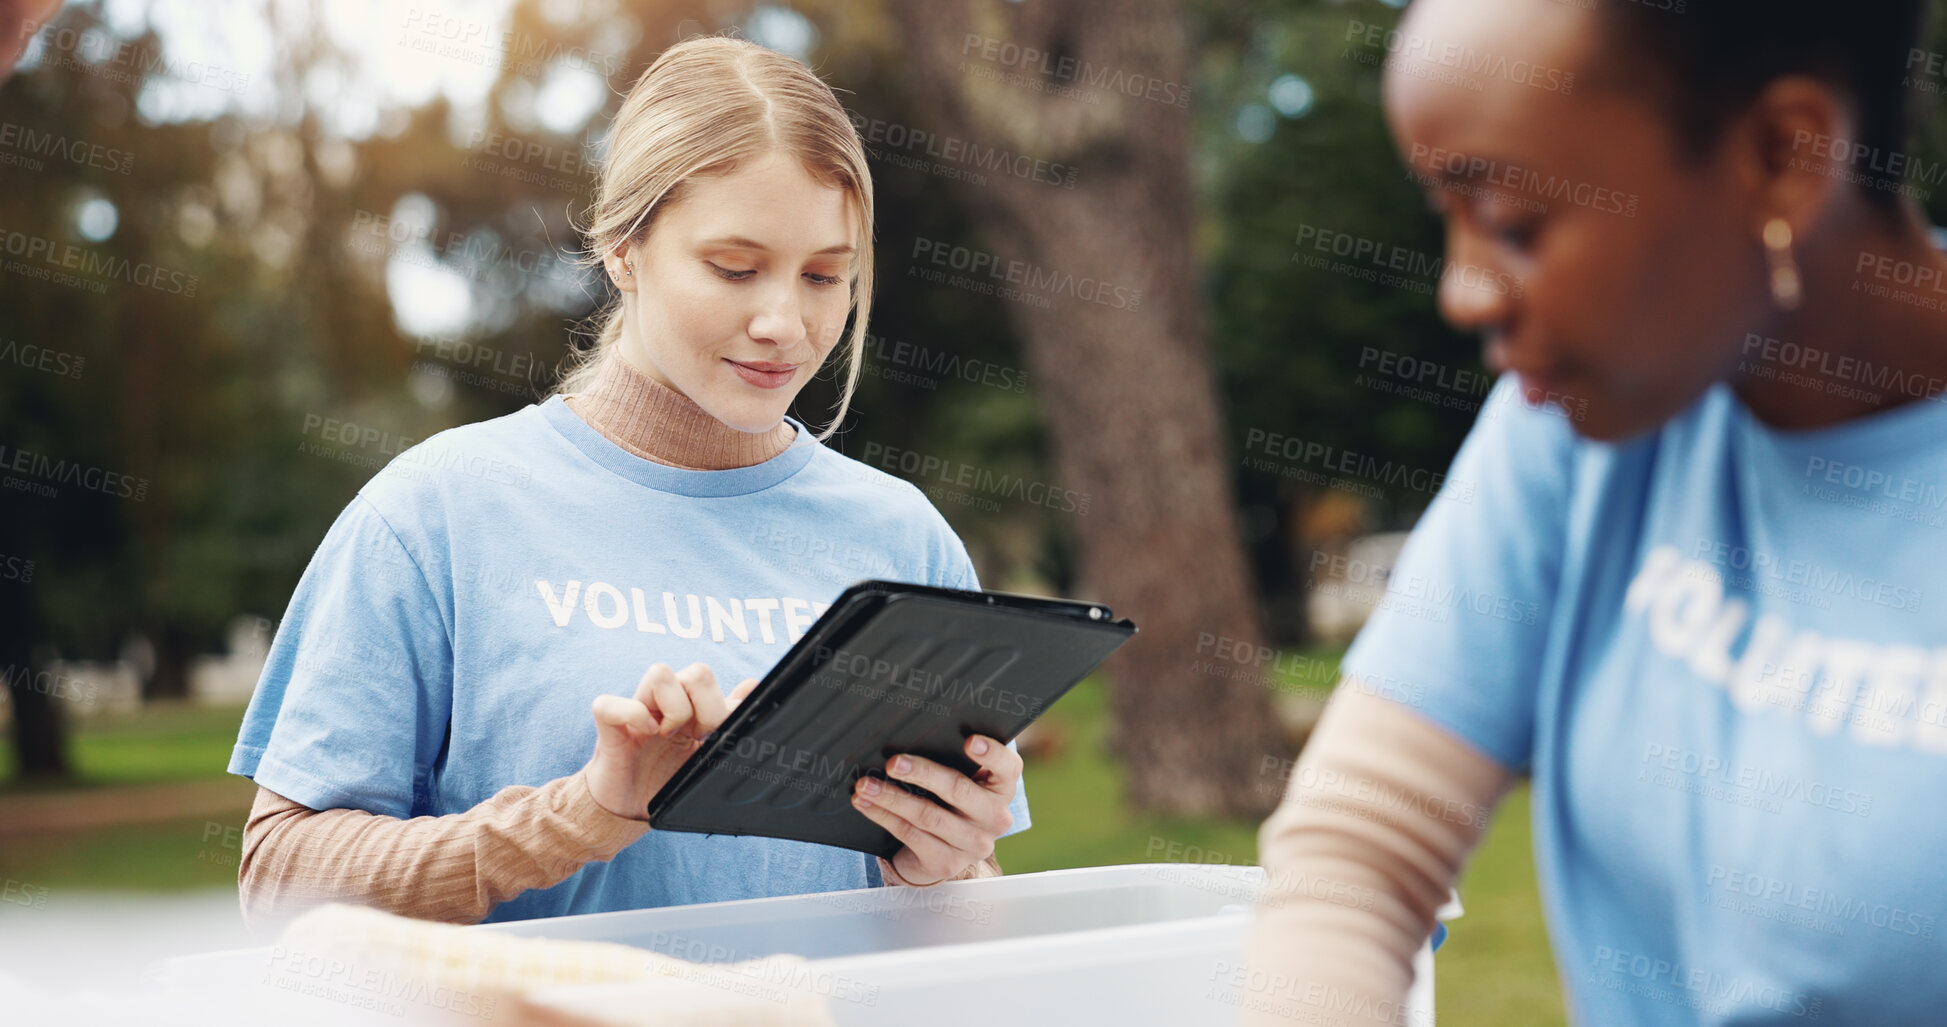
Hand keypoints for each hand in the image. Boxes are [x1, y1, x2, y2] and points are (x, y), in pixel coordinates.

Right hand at [582, 663, 757, 820]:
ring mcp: (637, 711)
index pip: (716, 681)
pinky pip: (610, 703)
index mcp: (691, 707)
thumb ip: (725, 720)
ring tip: (668, 736)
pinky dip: (633, 715)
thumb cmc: (663, 779)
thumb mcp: (703, 753)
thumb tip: (751, 685)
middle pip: (697, 672)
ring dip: (674, 708)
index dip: (726, 705)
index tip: (719, 735)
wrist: (627, 809)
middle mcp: (665, 703)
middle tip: (697, 737)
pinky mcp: (609, 725)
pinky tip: (645, 735)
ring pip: (660, 674)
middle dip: (708, 708)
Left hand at [853, 735, 1019, 886]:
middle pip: (958, 789)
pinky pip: (911, 835)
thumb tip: (909, 735)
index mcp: (1002, 788)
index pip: (1008, 767)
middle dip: (922, 773)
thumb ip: (951, 759)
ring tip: (866, 784)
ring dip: (892, 797)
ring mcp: (973, 844)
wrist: (943, 851)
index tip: (968, 741)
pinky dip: (884, 816)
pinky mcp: (947, 862)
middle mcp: (995, 817)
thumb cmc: (950, 801)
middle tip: (893, 763)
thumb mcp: (961, 780)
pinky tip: (866, 804)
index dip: (991, 753)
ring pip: (928, 815)